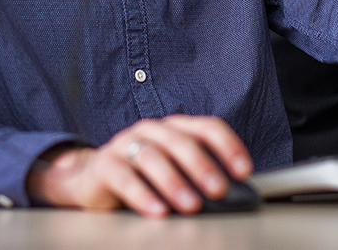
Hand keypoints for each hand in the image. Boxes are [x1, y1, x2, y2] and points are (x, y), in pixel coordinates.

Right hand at [25, 114, 252, 216]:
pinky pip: (124, 177)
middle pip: (180, 141)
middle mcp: (151, 130)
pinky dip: (142, 195)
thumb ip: (198, 176)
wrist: (93, 179)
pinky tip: (158, 211)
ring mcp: (126, 143)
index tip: (244, 170)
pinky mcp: (104, 164)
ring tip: (191, 205)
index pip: (207, 127)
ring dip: (174, 182)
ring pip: (152, 157)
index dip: (228, 146)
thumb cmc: (143, 175)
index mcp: (174, 127)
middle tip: (218, 190)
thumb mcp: (173, 171)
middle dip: (202, 166)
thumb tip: (232, 196)